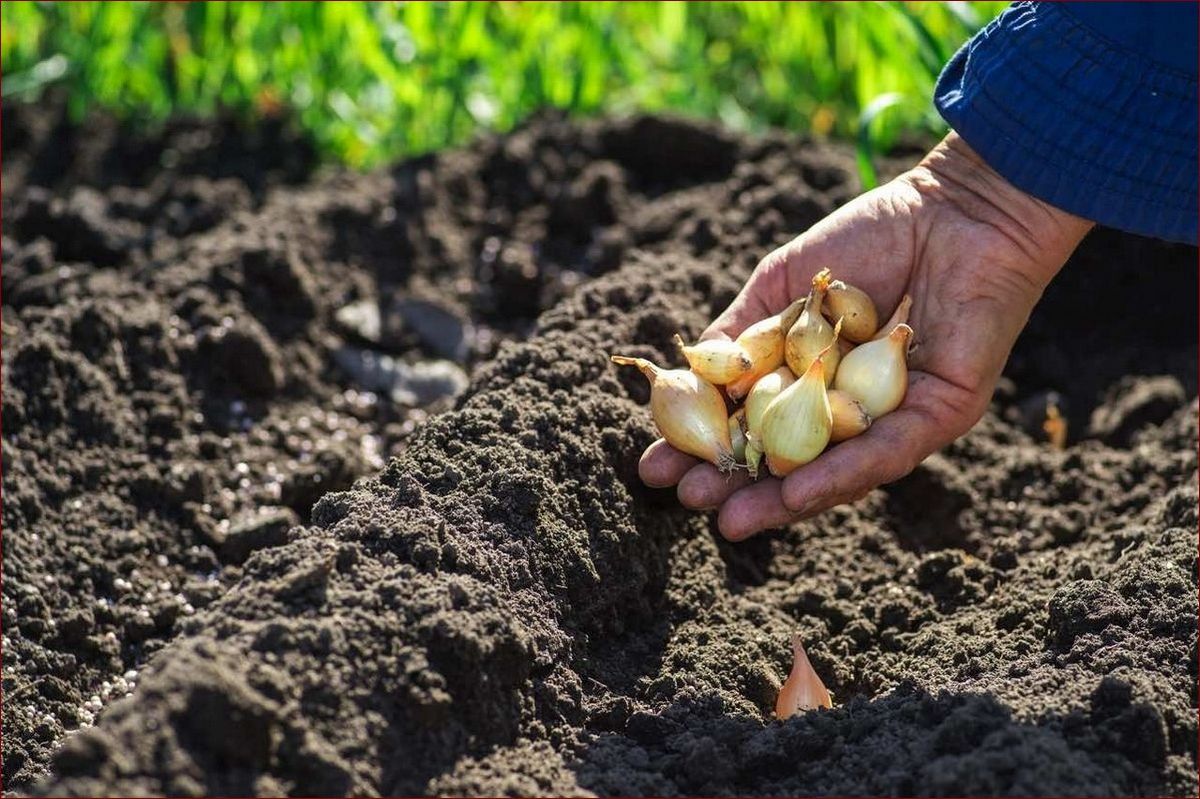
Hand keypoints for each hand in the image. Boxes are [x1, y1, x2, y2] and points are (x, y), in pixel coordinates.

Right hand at [639, 133, 1092, 540]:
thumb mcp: (782, 286)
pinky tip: (796, 493)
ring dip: (782, 500)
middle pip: (789, 462)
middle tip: (688, 501)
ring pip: (836, 473)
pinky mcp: (941, 415)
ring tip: (731, 518)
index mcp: (813, 379)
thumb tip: (689, 378)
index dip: (705, 448)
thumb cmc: (869, 237)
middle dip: (737, 486)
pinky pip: (886, 454)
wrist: (953, 207)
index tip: (654, 468)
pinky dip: (840, 476)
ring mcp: (895, 418)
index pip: (753, 426)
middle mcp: (852, 409)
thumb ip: (739, 333)